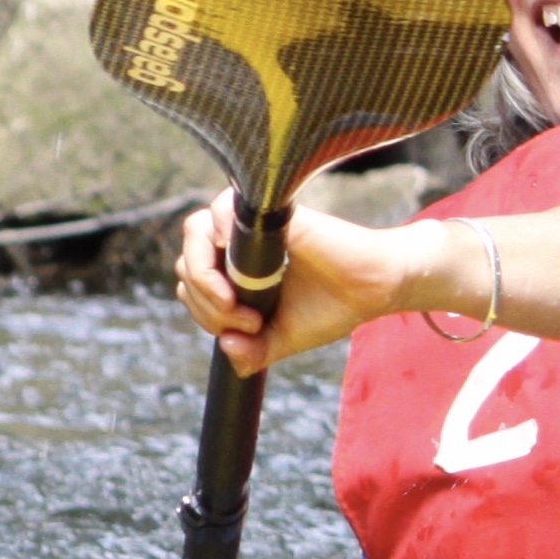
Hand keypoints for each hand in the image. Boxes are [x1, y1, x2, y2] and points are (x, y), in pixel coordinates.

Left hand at [172, 191, 458, 374]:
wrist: (373, 289)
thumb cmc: (331, 307)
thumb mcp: (282, 339)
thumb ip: (251, 351)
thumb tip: (226, 348)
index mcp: (234, 270)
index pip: (191, 284)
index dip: (205, 313)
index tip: (246, 331)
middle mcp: (237, 244)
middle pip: (186, 262)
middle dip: (207, 303)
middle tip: (249, 323)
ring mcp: (251, 226)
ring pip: (195, 233)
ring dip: (207, 278)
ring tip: (240, 306)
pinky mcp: (270, 212)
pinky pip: (222, 206)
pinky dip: (217, 231)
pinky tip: (238, 266)